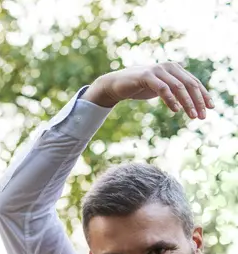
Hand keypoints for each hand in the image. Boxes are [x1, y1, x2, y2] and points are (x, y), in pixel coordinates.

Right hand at [84, 62, 212, 118]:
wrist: (115, 85)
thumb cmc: (138, 87)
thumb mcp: (160, 88)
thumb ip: (174, 89)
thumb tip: (190, 101)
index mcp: (175, 69)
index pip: (194, 82)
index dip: (203, 95)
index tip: (210, 108)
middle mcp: (169, 66)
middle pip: (190, 84)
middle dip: (198, 101)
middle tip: (202, 116)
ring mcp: (158, 70)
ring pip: (179, 87)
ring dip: (187, 103)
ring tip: (192, 115)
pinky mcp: (147, 76)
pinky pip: (163, 89)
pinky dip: (171, 100)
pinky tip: (176, 110)